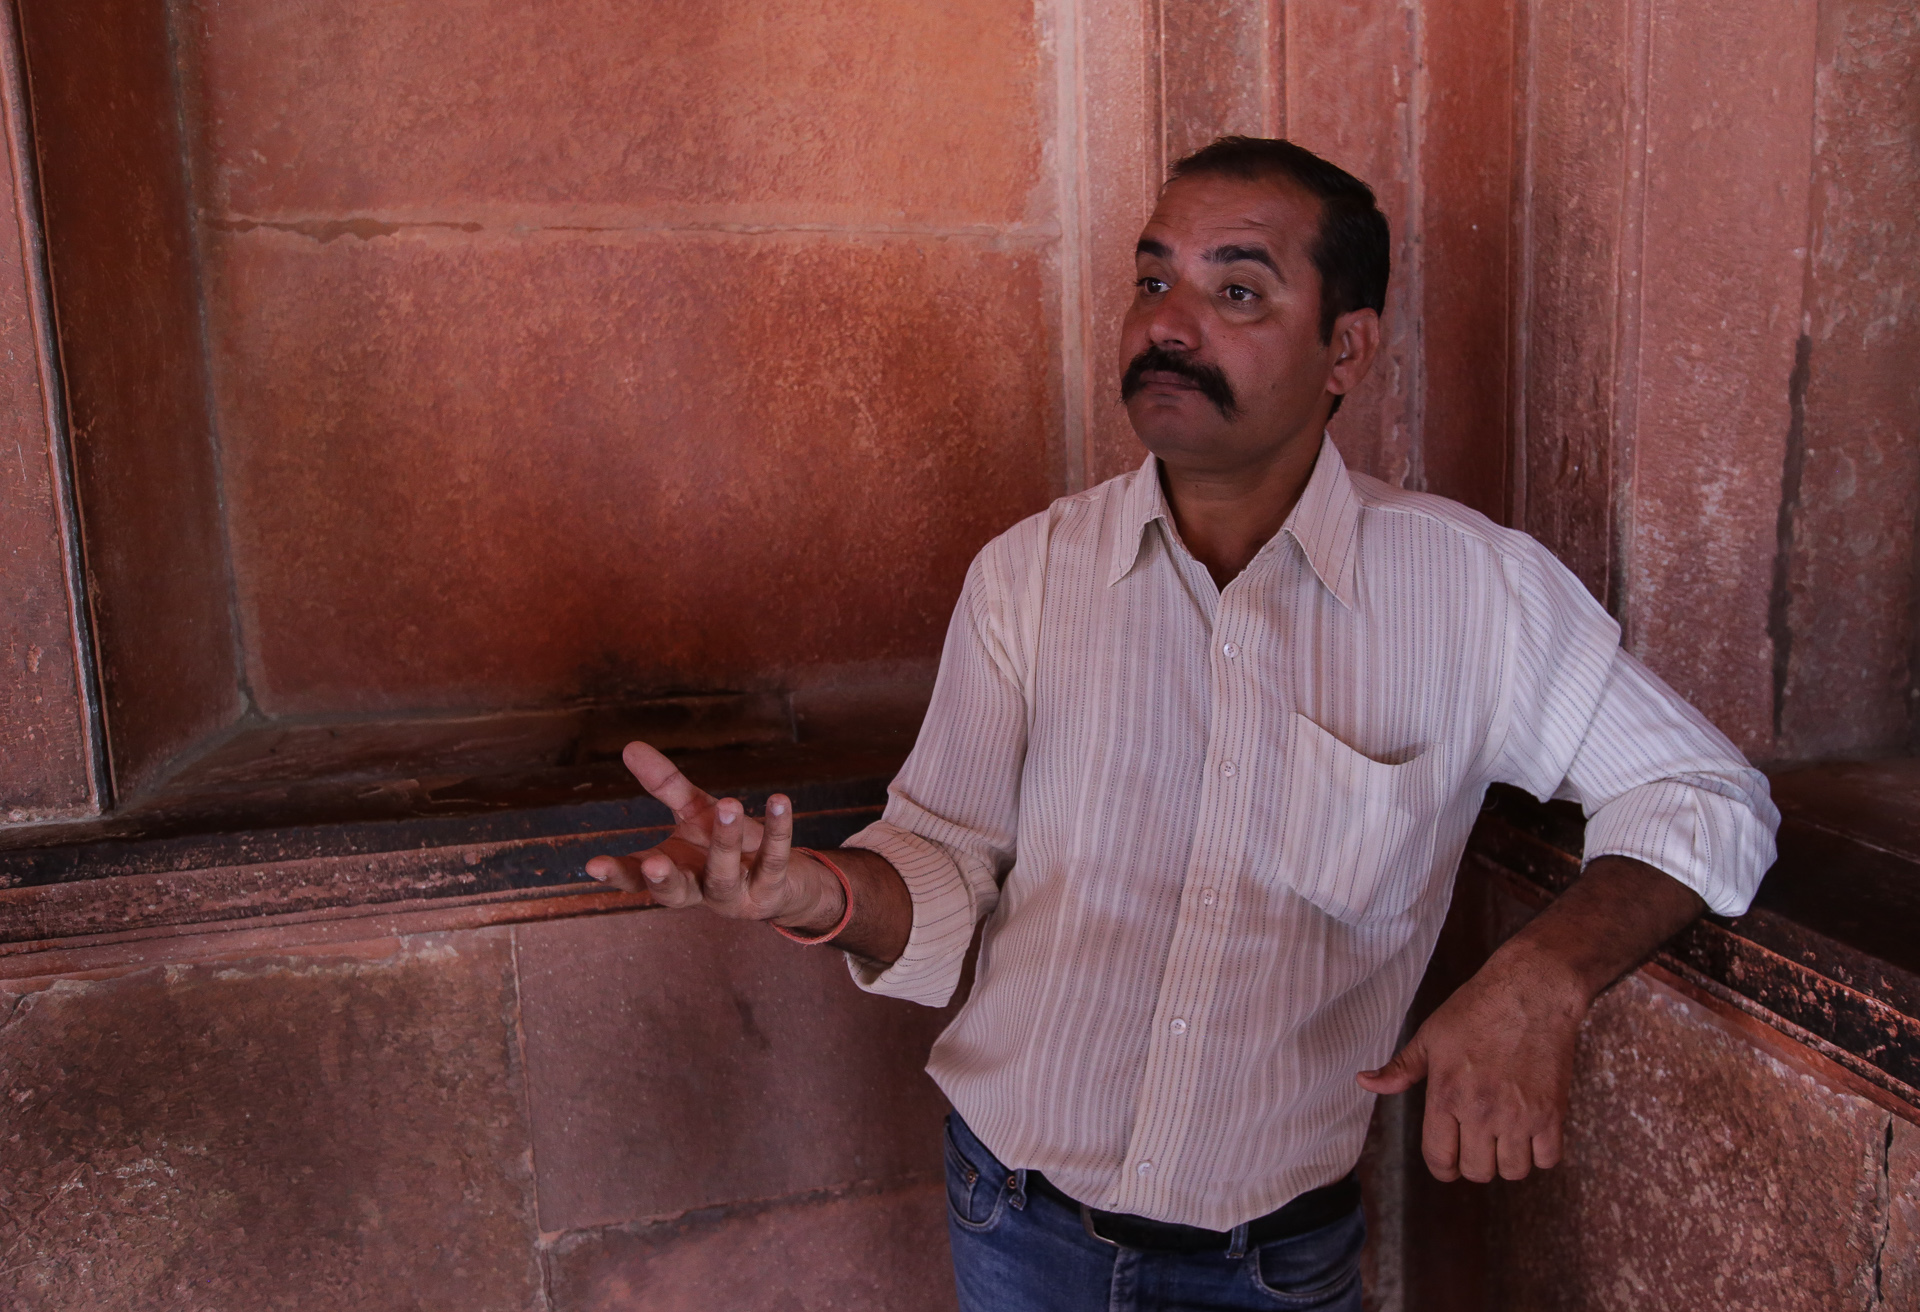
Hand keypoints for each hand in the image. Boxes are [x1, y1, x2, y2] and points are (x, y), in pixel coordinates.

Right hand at [584, 741, 842, 930]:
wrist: (782, 879)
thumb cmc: (724, 844)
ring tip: (728, 803)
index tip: (592, 865)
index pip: (636, 877)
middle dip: (664, 880)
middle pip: (676, 893)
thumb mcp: (695, 811)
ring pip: (724, 874)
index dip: (616, 874)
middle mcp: (699, 890)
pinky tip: (779, 800)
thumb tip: (629, 746)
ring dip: (725, 841)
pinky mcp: (771, 889)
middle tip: (654, 862)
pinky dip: (778, 830)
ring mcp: (735, 895)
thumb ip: (665, 785)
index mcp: (673, 872)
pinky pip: (775, 857)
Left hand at [1356, 942, 1585, 1181]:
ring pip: (1512, 1171)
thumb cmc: (1476, 1010)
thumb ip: (1399, 1069)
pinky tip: (1532, 1132)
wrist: (1531, 991)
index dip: (1442, 1166)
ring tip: (1505, 1137)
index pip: (1440, 1158)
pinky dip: (1540, 1153)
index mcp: (1446, 1096)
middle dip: (1473, 1162)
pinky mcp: (1552, 1113)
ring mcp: (1519, 1115)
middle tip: (1477, 1142)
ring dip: (1507, 1160)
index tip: (1449, 1161)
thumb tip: (1364, 1082)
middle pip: (1477, 1171)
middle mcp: (1481, 1112)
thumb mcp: (1430, 1036)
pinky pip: (1548, 1160)